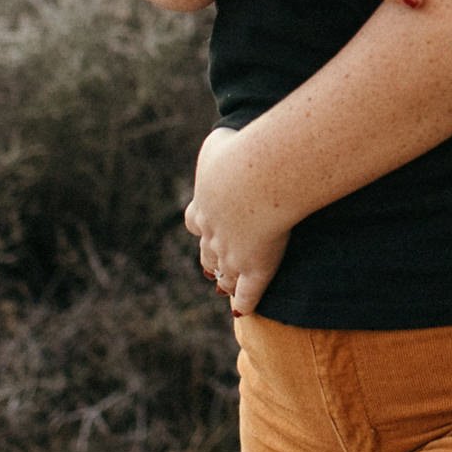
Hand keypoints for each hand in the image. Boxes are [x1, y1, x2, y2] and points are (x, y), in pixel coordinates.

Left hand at [185, 127, 288, 317]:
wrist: (256, 178)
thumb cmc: (241, 152)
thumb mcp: (220, 142)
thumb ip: (218, 146)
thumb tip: (222, 141)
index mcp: (202, 205)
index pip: (195, 221)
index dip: (201, 226)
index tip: (204, 227)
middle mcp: (212, 234)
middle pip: (206, 252)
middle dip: (209, 259)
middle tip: (211, 267)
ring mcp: (232, 255)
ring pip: (224, 275)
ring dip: (224, 281)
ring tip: (225, 288)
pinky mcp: (255, 269)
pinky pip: (247, 293)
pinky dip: (244, 302)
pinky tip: (243, 309)